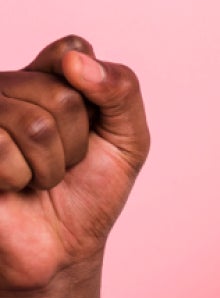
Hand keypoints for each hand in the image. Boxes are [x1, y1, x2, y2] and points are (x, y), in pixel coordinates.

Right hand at [0, 36, 150, 290]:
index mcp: (46, 75)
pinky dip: (21, 178)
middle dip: (77, 143)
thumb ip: (122, 91)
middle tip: (65, 164)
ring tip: (40, 177)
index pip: (73, 51)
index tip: (93, 125)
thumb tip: (76, 61)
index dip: (96, 95)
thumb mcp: (129, 139)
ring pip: (33, 125)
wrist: (64, 246)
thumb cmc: (92, 190)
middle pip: (62, 96)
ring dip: (51, 165)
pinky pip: (1, 150)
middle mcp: (7, 87)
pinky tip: (13, 186)